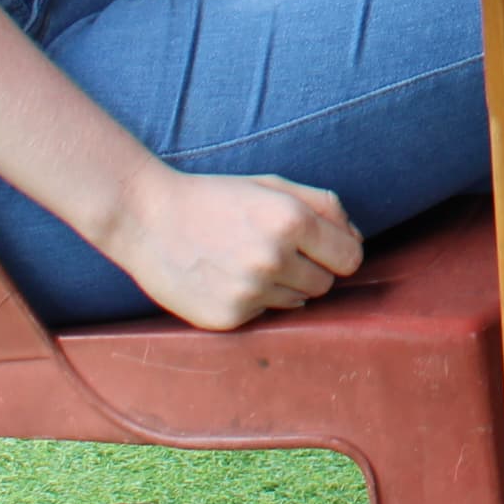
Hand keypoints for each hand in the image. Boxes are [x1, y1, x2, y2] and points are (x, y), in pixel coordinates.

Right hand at [102, 164, 363, 328]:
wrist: (148, 219)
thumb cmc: (217, 198)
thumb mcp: (274, 185)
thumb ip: (325, 207)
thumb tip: (355, 240)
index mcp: (291, 220)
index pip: (350, 258)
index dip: (340, 252)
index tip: (323, 248)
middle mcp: (274, 259)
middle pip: (326, 284)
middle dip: (311, 268)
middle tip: (276, 249)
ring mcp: (250, 292)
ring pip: (298, 302)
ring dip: (284, 284)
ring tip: (248, 260)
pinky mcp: (229, 317)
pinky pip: (265, 314)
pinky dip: (255, 299)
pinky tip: (228, 277)